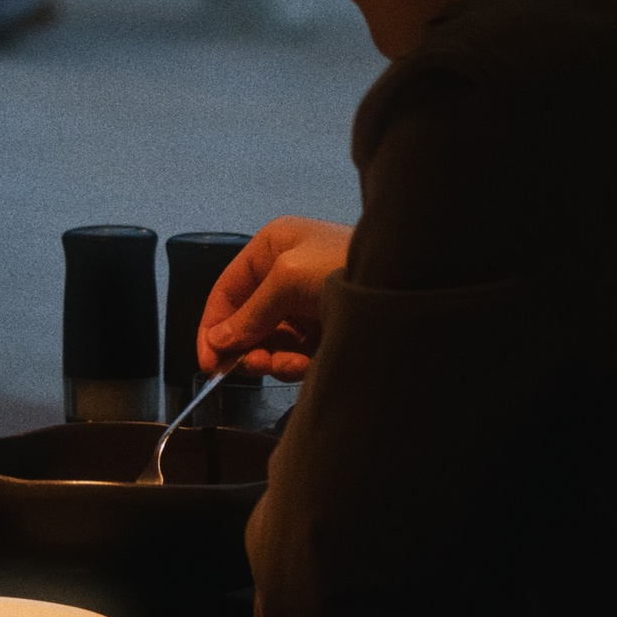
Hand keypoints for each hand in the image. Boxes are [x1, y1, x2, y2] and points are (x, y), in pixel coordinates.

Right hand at [197, 216, 352, 378]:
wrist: (409, 279)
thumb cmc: (341, 265)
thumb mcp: (286, 278)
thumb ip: (249, 313)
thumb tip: (217, 343)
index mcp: (271, 248)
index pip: (226, 290)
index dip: (212, 325)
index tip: (208, 363)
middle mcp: (284, 273)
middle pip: (246, 319)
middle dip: (247, 346)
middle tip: (250, 367)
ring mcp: (306, 302)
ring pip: (271, 340)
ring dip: (272, 357)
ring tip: (285, 366)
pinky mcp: (327, 327)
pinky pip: (296, 351)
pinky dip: (295, 362)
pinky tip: (305, 364)